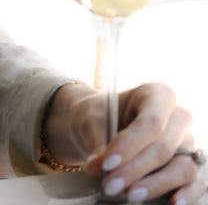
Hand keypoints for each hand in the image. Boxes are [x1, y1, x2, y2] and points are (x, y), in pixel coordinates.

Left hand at [45, 81, 203, 203]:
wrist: (102, 125)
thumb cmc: (99, 116)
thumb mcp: (91, 121)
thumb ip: (97, 141)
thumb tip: (100, 167)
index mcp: (157, 95)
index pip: (151, 122)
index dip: (130, 145)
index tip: (106, 164)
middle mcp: (179, 118)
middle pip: (164, 147)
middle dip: (135, 170)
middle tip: (110, 185)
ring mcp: (188, 143)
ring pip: (183, 168)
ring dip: (156, 185)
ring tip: (130, 195)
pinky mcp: (190, 165)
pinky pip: (197, 183)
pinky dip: (188, 194)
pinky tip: (173, 203)